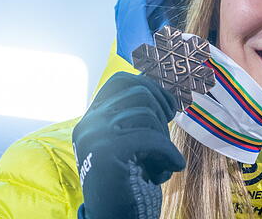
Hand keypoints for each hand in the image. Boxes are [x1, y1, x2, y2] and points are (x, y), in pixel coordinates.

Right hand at [72, 72, 185, 218]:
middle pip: (139, 91)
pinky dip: (169, 153)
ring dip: (164, 137)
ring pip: (147, 113)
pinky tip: (172, 168)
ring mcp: (95, 136)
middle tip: (169, 130)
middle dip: (162, 109)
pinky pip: (152, 137)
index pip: (120, 80)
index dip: (151, 86)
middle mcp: (89, 123)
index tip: (168, 107)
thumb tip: (157, 79)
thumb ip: (137, 116)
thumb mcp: (132, 143)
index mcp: (92, 119)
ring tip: (160, 160)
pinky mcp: (108, 152)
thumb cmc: (130, 182)